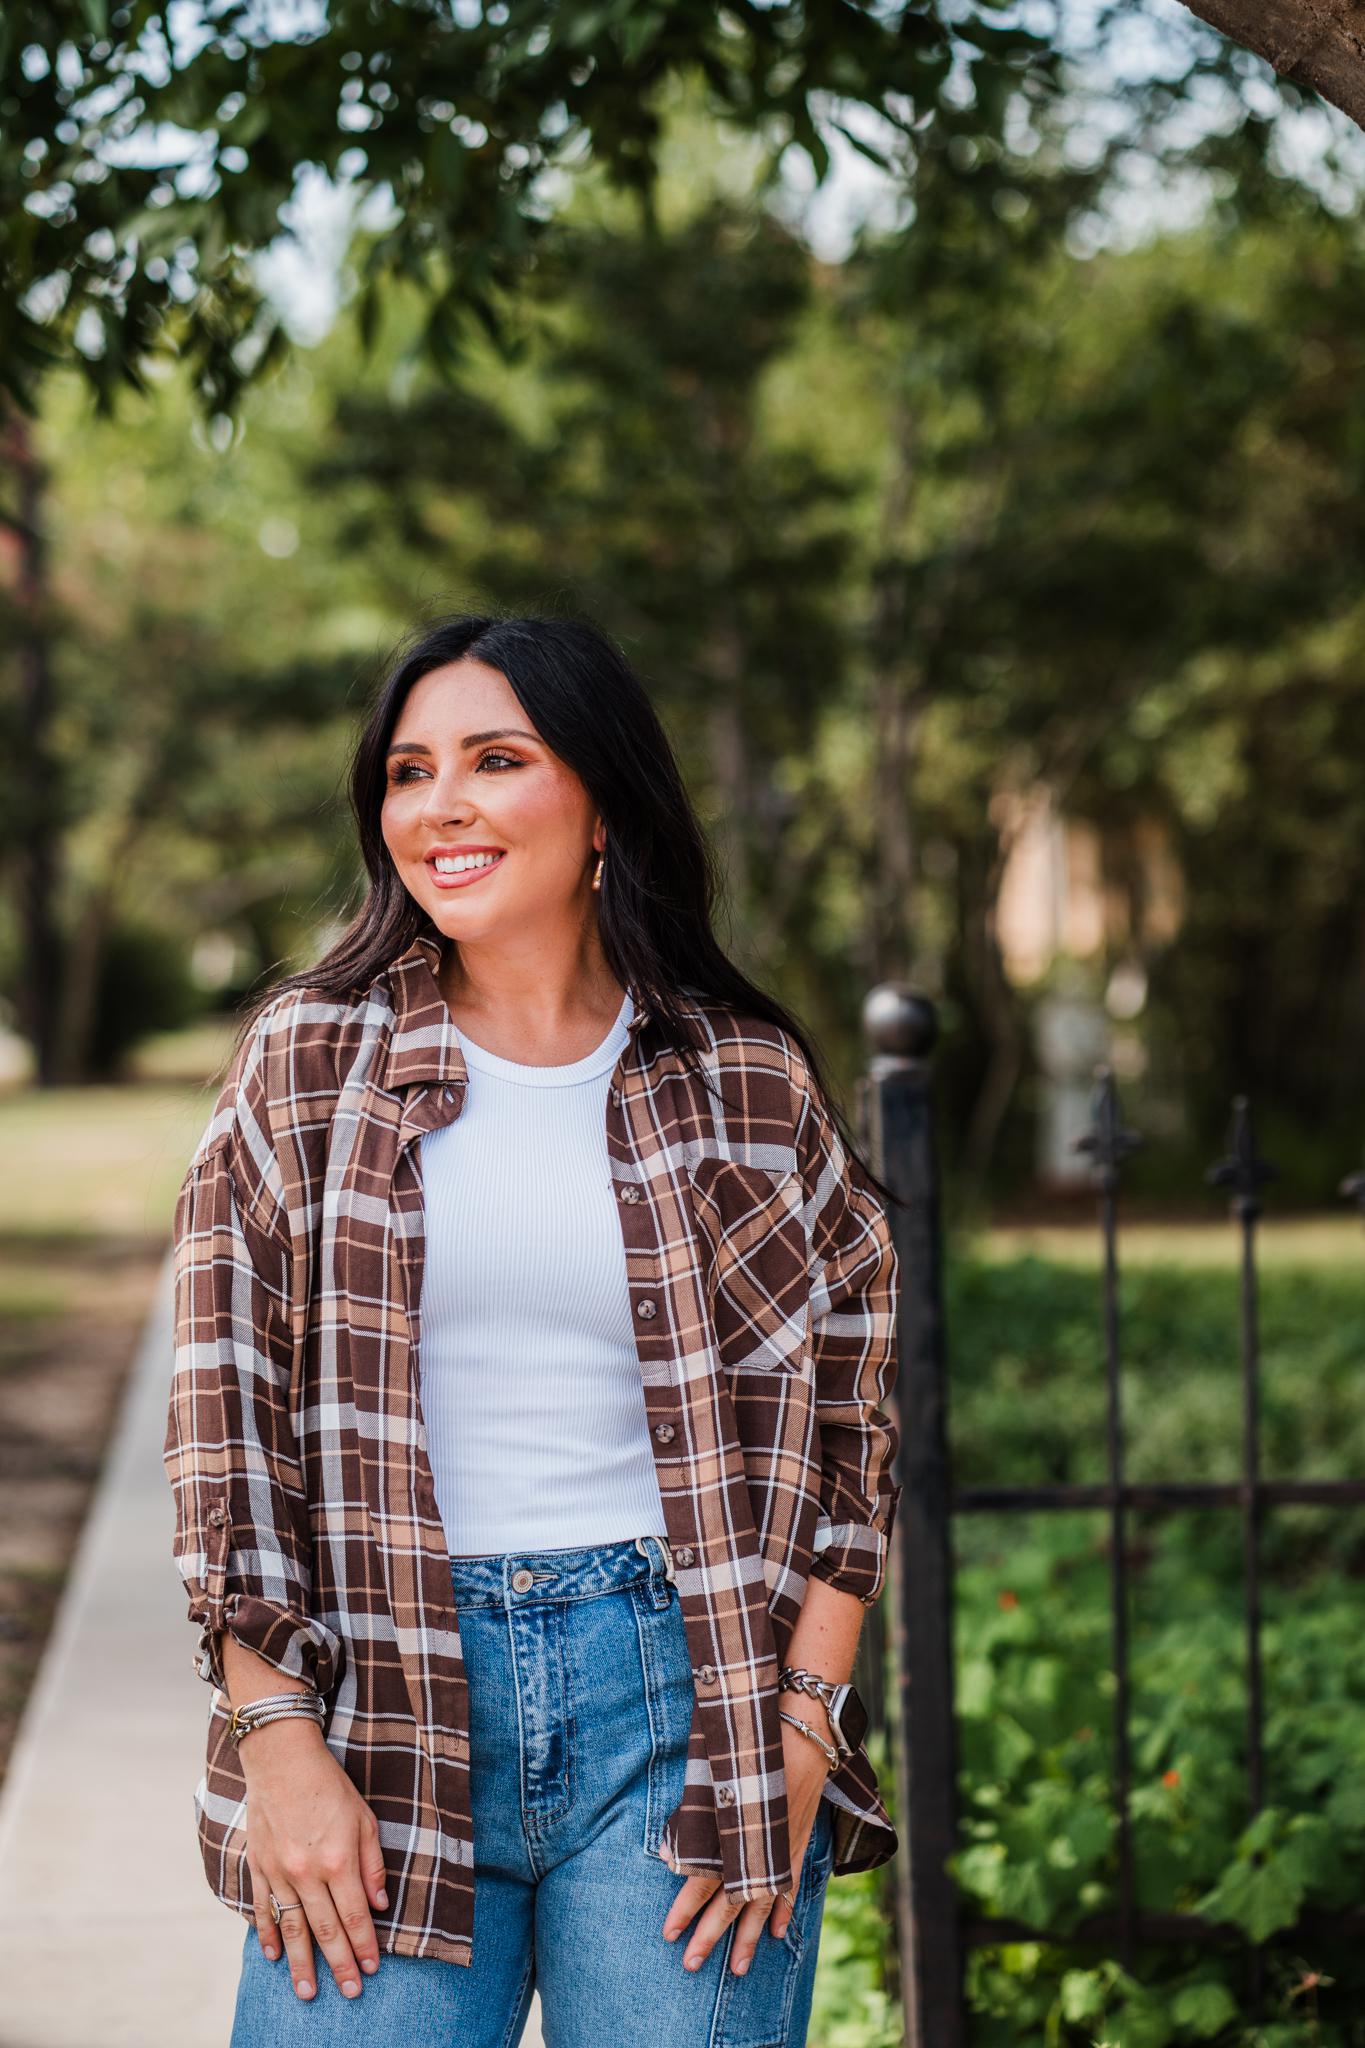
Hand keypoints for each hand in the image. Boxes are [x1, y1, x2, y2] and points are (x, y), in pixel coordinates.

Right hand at [241, 1716, 388, 2002]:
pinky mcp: (259, 1866)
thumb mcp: (364, 1819)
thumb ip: (372, 1865)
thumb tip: (378, 1906)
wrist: (282, 1759)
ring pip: (292, 1928)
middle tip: (349, 1993)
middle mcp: (307, 1873)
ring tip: (308, 1991)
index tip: (372, 1969)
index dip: (364, 1945)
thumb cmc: (329, 1786)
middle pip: (325, 1929)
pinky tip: (274, 1956)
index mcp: (338, 1860)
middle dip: (339, 1965)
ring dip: (302, 1963)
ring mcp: (279, 1872)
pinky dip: (268, 1935)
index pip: (354, 1916)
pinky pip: (263, 1909)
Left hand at [660, 1709, 832, 1972]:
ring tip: (737, 1970)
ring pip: (762, 1904)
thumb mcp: (714, 1778)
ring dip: (747, 1937)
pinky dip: (782, 1909)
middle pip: (730, 1904)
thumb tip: (665, 1856)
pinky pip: (790, 1885)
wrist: (802, 1728)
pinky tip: (775, 1933)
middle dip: (709, 1937)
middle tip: (690, 1966)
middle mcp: (757, 1849)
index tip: (667, 1934)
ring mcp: (781, 1849)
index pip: (703, 1882)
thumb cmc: (750, 1745)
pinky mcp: (798, 1840)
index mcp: (733, 1833)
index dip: (684, 1909)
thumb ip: (691, 1819)